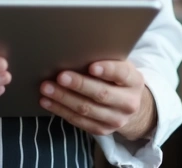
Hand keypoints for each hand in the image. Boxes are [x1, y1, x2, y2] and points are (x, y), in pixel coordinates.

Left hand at [40, 60, 155, 139]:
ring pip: (87, 109)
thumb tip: (76, 50)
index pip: (122, 74)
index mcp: (134, 81)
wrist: (128, 105)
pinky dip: (61, 110)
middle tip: (60, 76)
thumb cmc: (117, 78)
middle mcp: (129, 103)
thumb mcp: (119, 66)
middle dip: (79, 84)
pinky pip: (79, 121)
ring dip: (64, 98)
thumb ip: (106, 60)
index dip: (108, 70)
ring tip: (47, 88)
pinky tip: (48, 102)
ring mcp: (116, 119)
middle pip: (102, 94)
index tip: (92, 66)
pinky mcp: (102, 130)